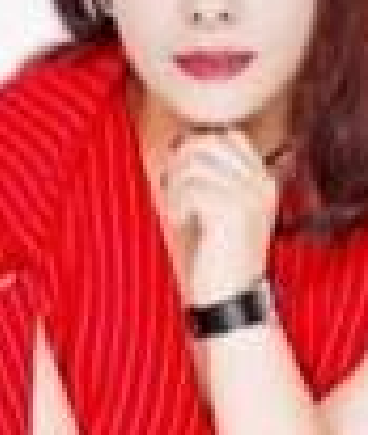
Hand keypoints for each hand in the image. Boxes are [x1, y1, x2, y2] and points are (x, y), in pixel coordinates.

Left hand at [160, 128, 277, 305]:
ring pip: (194, 162)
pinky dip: (176, 203)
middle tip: (172, 188)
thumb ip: (210, 176)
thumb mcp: (219, 209)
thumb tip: (180, 142)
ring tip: (176, 208)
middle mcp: (261, 184)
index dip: (197, 145)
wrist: (230, 299)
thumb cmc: (217, 254)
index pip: (229, 136)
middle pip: (208, 141)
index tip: (181, 170)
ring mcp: (249, 197)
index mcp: (263, 181)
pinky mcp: (232, 212)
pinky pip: (190, 187)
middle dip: (180, 161)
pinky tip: (180, 221)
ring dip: (174, 185)